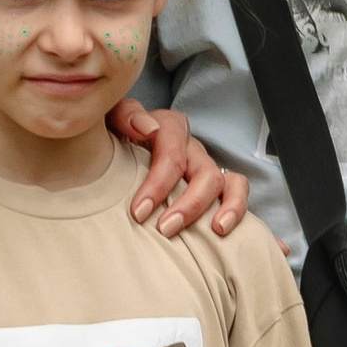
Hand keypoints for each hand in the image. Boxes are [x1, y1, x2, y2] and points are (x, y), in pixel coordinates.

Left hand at [110, 97, 248, 238]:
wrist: (115, 150)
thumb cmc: (111, 140)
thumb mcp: (110, 120)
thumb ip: (124, 115)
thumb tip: (147, 129)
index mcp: (167, 127)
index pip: (172, 152)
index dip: (158, 184)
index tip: (138, 213)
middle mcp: (190, 145)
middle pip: (204, 171)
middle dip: (188, 203)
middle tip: (165, 229)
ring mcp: (204, 164)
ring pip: (226, 181)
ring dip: (223, 207)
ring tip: (215, 230)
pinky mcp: (214, 183)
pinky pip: (236, 189)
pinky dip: (236, 207)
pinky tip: (222, 229)